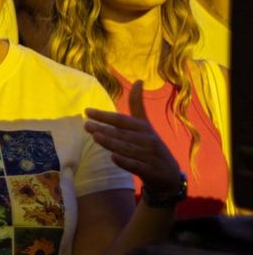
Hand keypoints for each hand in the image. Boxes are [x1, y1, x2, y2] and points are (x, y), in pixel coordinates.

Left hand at [85, 80, 182, 196]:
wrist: (168, 174)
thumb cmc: (151, 145)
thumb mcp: (145, 125)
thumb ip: (137, 105)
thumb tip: (139, 80)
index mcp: (144, 127)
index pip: (121, 120)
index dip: (105, 115)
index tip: (87, 111)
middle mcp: (147, 140)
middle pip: (121, 133)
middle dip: (103, 129)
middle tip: (86, 125)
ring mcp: (149, 155)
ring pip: (126, 148)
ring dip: (111, 142)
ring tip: (95, 137)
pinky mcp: (150, 170)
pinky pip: (135, 165)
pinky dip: (124, 161)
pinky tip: (113, 157)